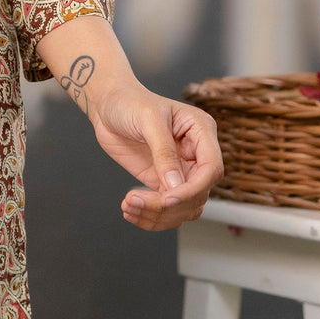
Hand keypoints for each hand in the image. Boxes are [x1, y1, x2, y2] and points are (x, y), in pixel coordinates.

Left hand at [89, 83, 223, 231]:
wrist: (108, 104)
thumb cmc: (130, 101)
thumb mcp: (149, 119)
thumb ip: (164, 152)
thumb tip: (175, 187)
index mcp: (201, 131)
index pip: (211, 169)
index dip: (192, 189)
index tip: (166, 199)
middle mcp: (196, 154)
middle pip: (198, 195)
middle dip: (168, 206)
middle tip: (134, 200)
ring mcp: (180, 171)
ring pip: (184, 209)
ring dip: (158, 216)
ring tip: (128, 206)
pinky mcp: (162, 182)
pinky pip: (166, 210)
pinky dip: (150, 217)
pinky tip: (129, 208)